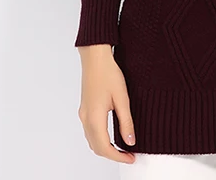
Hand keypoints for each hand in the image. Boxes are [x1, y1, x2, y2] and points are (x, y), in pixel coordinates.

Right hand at [77, 44, 136, 163]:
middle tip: (128, 154)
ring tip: (122, 147)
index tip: (131, 158)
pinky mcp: (84, 108)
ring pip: (92, 140)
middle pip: (97, 147)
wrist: (95, 57)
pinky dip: (100, 139)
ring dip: (106, 147)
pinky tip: (111, 135)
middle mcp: (86, 119)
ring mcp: (83, 114)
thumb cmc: (108, 73)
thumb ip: (126, 122)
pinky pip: (90, 131)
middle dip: (112, 154)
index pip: (105, 147)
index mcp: (95, 118)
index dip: (119, 156)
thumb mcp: (122, 98)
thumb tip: (131, 141)